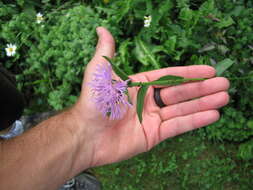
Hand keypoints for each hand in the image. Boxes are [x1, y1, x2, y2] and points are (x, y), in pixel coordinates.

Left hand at [72, 27, 229, 167]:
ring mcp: (151, 119)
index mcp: (140, 85)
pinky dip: (195, 121)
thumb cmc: (94, 101)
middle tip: (224, 84)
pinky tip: (212, 115)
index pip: (170, 76)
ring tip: (224, 97)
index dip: (189, 73)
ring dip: (203, 103)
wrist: (86, 135)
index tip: (208, 70)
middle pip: (180, 92)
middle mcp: (148, 101)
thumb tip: (101, 29)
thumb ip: (106, 51)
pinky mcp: (153, 136)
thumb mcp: (100, 72)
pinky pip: (177, 127)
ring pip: (182, 109)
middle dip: (202, 88)